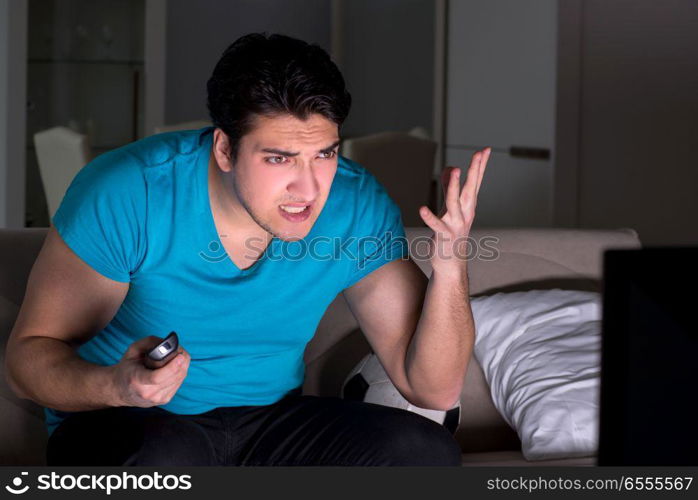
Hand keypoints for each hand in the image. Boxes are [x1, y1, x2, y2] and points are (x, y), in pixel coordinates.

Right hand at [112, 335, 189, 406]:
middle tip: (178, 350)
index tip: (179, 356)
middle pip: (173, 376)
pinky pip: (179, 382)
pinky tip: (175, 367)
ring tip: (175, 357)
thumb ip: (149, 342)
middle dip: (181, 360)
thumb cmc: (127, 368)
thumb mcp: (132, 350)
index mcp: (136, 380)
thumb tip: (169, 343)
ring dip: (183, 365)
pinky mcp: (165, 400)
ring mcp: (157, 398)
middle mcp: (148, 392)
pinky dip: (181, 372)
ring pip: (180, 378)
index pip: (157, 377)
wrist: (120, 390)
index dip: (171, 367)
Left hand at [419, 147, 490, 276]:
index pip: (476, 182)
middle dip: (475, 171)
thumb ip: (449, 188)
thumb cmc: (450, 233)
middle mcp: (465, 213)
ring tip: (455, 170)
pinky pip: (436, 225)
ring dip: (454, 187)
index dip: (480, 166)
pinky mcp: (443, 235)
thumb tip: (450, 168)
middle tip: (480, 154)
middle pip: (471, 188)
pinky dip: (430, 217)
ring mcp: (455, 224)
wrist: (451, 263)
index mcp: (468, 206)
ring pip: (454, 202)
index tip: (486, 149)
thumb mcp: (450, 208)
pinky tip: (422, 209)